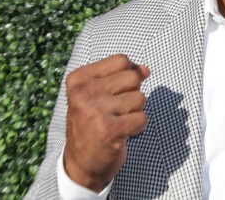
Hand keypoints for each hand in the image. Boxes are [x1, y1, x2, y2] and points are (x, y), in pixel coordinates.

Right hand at [63, 54, 149, 191]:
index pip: (122, 60)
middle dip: (133, 94)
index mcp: (78, 79)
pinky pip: (142, 118)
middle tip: (116, 110)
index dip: (127, 75)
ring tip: (117, 123)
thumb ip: (122, 75)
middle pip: (133, 77)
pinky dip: (138, 127)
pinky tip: (122, 134)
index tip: (114, 92)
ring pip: (140, 98)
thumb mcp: (100, 92)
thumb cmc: (93, 122)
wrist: (80, 164)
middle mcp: (83, 93)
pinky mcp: (109, 130)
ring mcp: (95, 111)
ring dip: (135, 112)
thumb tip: (145, 70)